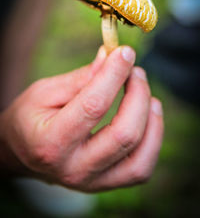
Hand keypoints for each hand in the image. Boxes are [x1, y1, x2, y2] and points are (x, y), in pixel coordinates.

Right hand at [0, 46, 162, 191]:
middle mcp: (74, 168)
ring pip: (139, 157)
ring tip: (147, 94)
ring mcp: (92, 181)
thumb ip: (80, 78)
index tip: (125, 53)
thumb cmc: (29, 119)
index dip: (114, 75)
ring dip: (151, 119)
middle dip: (138, 95)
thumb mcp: (45, 92)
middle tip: (136, 72)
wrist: (21, 152)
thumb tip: (111, 57)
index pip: (93, 106)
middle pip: (123, 134)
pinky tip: (148, 118)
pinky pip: (141, 168)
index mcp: (51, 141)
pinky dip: (152, 140)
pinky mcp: (105, 183)